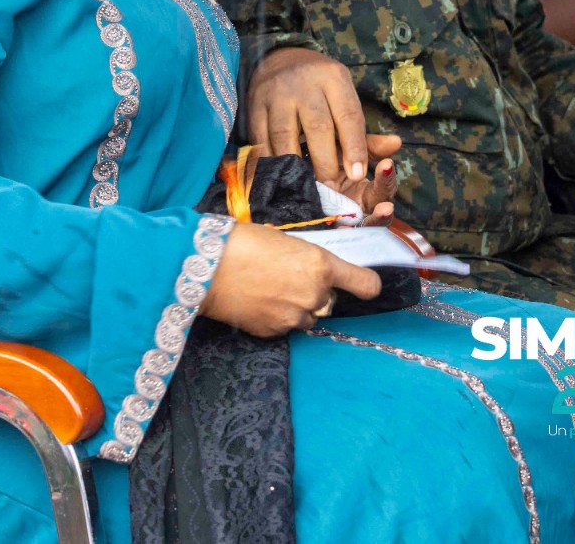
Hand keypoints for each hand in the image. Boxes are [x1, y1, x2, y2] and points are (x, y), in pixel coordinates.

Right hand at [202, 221, 382, 337]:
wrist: (206, 267)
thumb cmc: (243, 242)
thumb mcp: (286, 242)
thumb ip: (307, 260)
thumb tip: (314, 270)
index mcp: (321, 265)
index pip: (365, 284)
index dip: (367, 284)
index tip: (365, 284)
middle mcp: (314, 294)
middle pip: (330, 301)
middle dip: (316, 292)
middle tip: (288, 278)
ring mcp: (295, 317)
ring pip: (309, 317)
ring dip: (298, 308)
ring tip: (270, 291)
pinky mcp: (275, 332)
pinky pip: (286, 327)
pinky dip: (277, 318)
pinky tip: (258, 302)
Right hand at [249, 47, 396, 190]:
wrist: (279, 59)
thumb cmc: (319, 87)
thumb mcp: (343, 97)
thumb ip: (363, 129)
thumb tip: (395, 146)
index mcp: (333, 78)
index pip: (348, 114)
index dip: (354, 146)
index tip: (358, 175)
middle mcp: (304, 82)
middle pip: (317, 126)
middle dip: (326, 162)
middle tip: (331, 189)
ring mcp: (276, 92)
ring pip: (285, 134)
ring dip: (295, 166)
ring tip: (305, 188)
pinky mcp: (254, 104)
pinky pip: (260, 137)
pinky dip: (269, 161)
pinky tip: (277, 177)